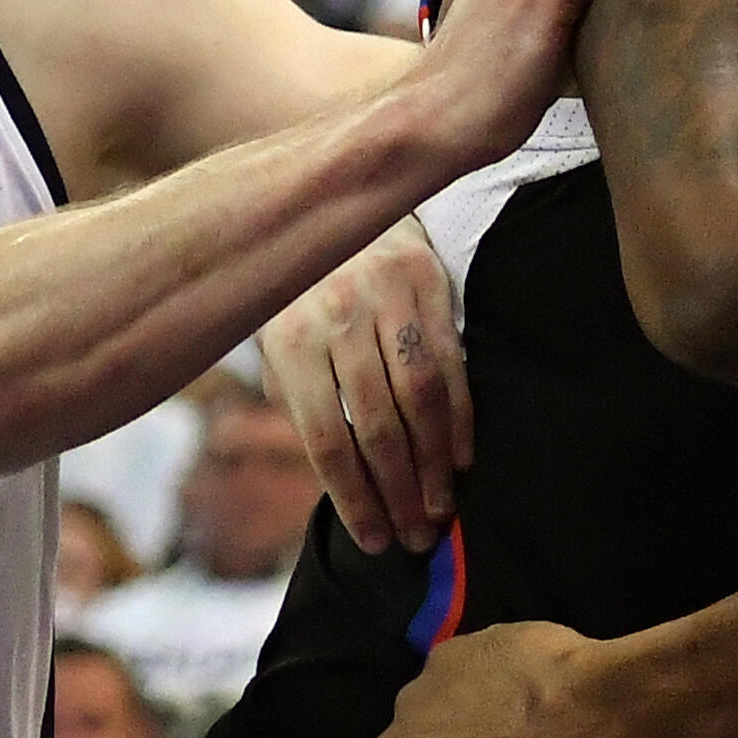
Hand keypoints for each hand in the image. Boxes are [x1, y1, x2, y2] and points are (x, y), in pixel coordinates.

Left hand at [268, 216, 468, 553]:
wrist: (328, 196)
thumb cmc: (298, 290)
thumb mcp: (275, 339)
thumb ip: (297, 401)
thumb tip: (338, 480)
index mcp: (290, 339)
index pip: (329, 438)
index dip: (355, 497)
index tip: (375, 541)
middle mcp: (337, 316)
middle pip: (378, 425)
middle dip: (399, 491)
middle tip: (418, 539)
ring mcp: (385, 296)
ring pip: (421, 397)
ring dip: (435, 464)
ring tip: (441, 508)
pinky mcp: (428, 280)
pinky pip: (453, 361)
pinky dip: (461, 416)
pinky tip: (462, 459)